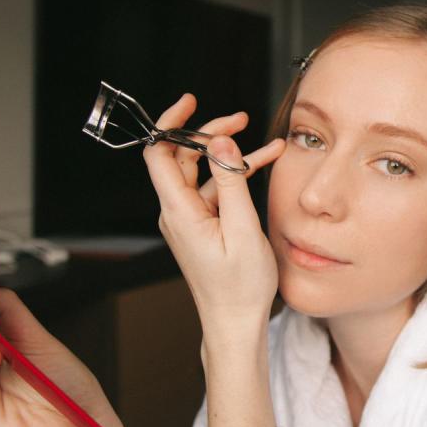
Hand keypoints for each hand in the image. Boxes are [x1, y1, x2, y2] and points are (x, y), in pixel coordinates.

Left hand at [142, 94, 284, 332]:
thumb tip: (220, 142)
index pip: (158, 154)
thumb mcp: (242, 229)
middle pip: (183, 158)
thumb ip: (231, 182)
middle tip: (241, 120)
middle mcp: (177, 213)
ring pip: (204, 173)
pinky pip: (216, 192)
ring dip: (232, 156)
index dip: (171, 124)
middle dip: (210, 134)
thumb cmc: (239, 287)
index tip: (191, 103)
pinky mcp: (203, 226)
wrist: (234, 323)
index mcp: (179, 212)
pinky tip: (263, 167)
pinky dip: (237, 177)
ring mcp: (189, 220)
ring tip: (267, 146)